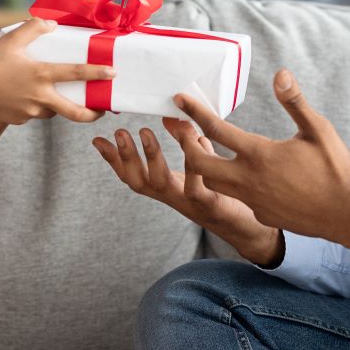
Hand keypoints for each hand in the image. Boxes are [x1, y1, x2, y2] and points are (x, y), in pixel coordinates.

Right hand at [0, 18, 112, 124]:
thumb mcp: (10, 40)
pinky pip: (35, 112)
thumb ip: (33, 28)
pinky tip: (25, 94)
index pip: (76, 73)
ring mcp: (30, 111)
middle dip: (92, 114)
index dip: (97, 73)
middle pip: (75, 113)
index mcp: (40, 75)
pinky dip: (36, 105)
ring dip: (58, 104)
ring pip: (53, 110)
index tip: (113, 73)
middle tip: (101, 110)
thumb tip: (52, 24)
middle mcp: (39, 97)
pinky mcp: (20, 120)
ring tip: (55, 92)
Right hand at [92, 118, 282, 265]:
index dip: (114, 160)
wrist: (252, 232)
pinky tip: (195, 148)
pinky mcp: (212, 206)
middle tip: (120, 131)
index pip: (133, 176)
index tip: (97, 139)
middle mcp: (174, 198)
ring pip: (163, 184)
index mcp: (169, 190)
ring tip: (147, 132)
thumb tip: (171, 117)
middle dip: (126, 157)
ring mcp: (191, 204)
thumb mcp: (200, 169)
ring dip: (152, 158)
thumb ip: (187, 145)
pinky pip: (197, 190)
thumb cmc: (225, 195)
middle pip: (139, 181)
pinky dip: (193, 170)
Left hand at [174, 69, 349, 251]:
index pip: (216, 129)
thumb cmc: (334, 169)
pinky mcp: (260, 214)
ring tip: (207, 150)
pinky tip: (245, 177)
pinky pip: (236, 198)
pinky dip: (232, 185)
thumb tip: (280, 74)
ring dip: (205, 166)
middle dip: (187, 144)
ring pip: (212, 183)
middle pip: (199, 163)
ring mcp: (251, 200)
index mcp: (259, 154)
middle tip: (185, 130)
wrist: (345, 215)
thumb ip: (295, 102)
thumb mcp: (318, 130)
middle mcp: (248, 179)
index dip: (195, 112)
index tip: (179, 99)